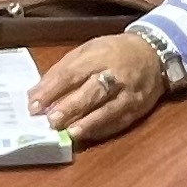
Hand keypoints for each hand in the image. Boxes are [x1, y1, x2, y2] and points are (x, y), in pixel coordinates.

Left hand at [27, 29, 169, 145]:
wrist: (153, 54)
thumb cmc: (112, 52)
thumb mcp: (86, 51)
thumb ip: (60, 71)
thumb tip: (35, 94)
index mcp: (98, 56)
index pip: (71, 73)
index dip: (52, 90)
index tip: (34, 105)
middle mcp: (115, 74)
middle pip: (92, 92)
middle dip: (70, 107)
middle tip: (51, 121)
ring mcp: (129, 93)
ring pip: (108, 110)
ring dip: (88, 123)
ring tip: (70, 133)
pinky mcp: (138, 108)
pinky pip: (120, 121)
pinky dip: (102, 129)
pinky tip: (88, 136)